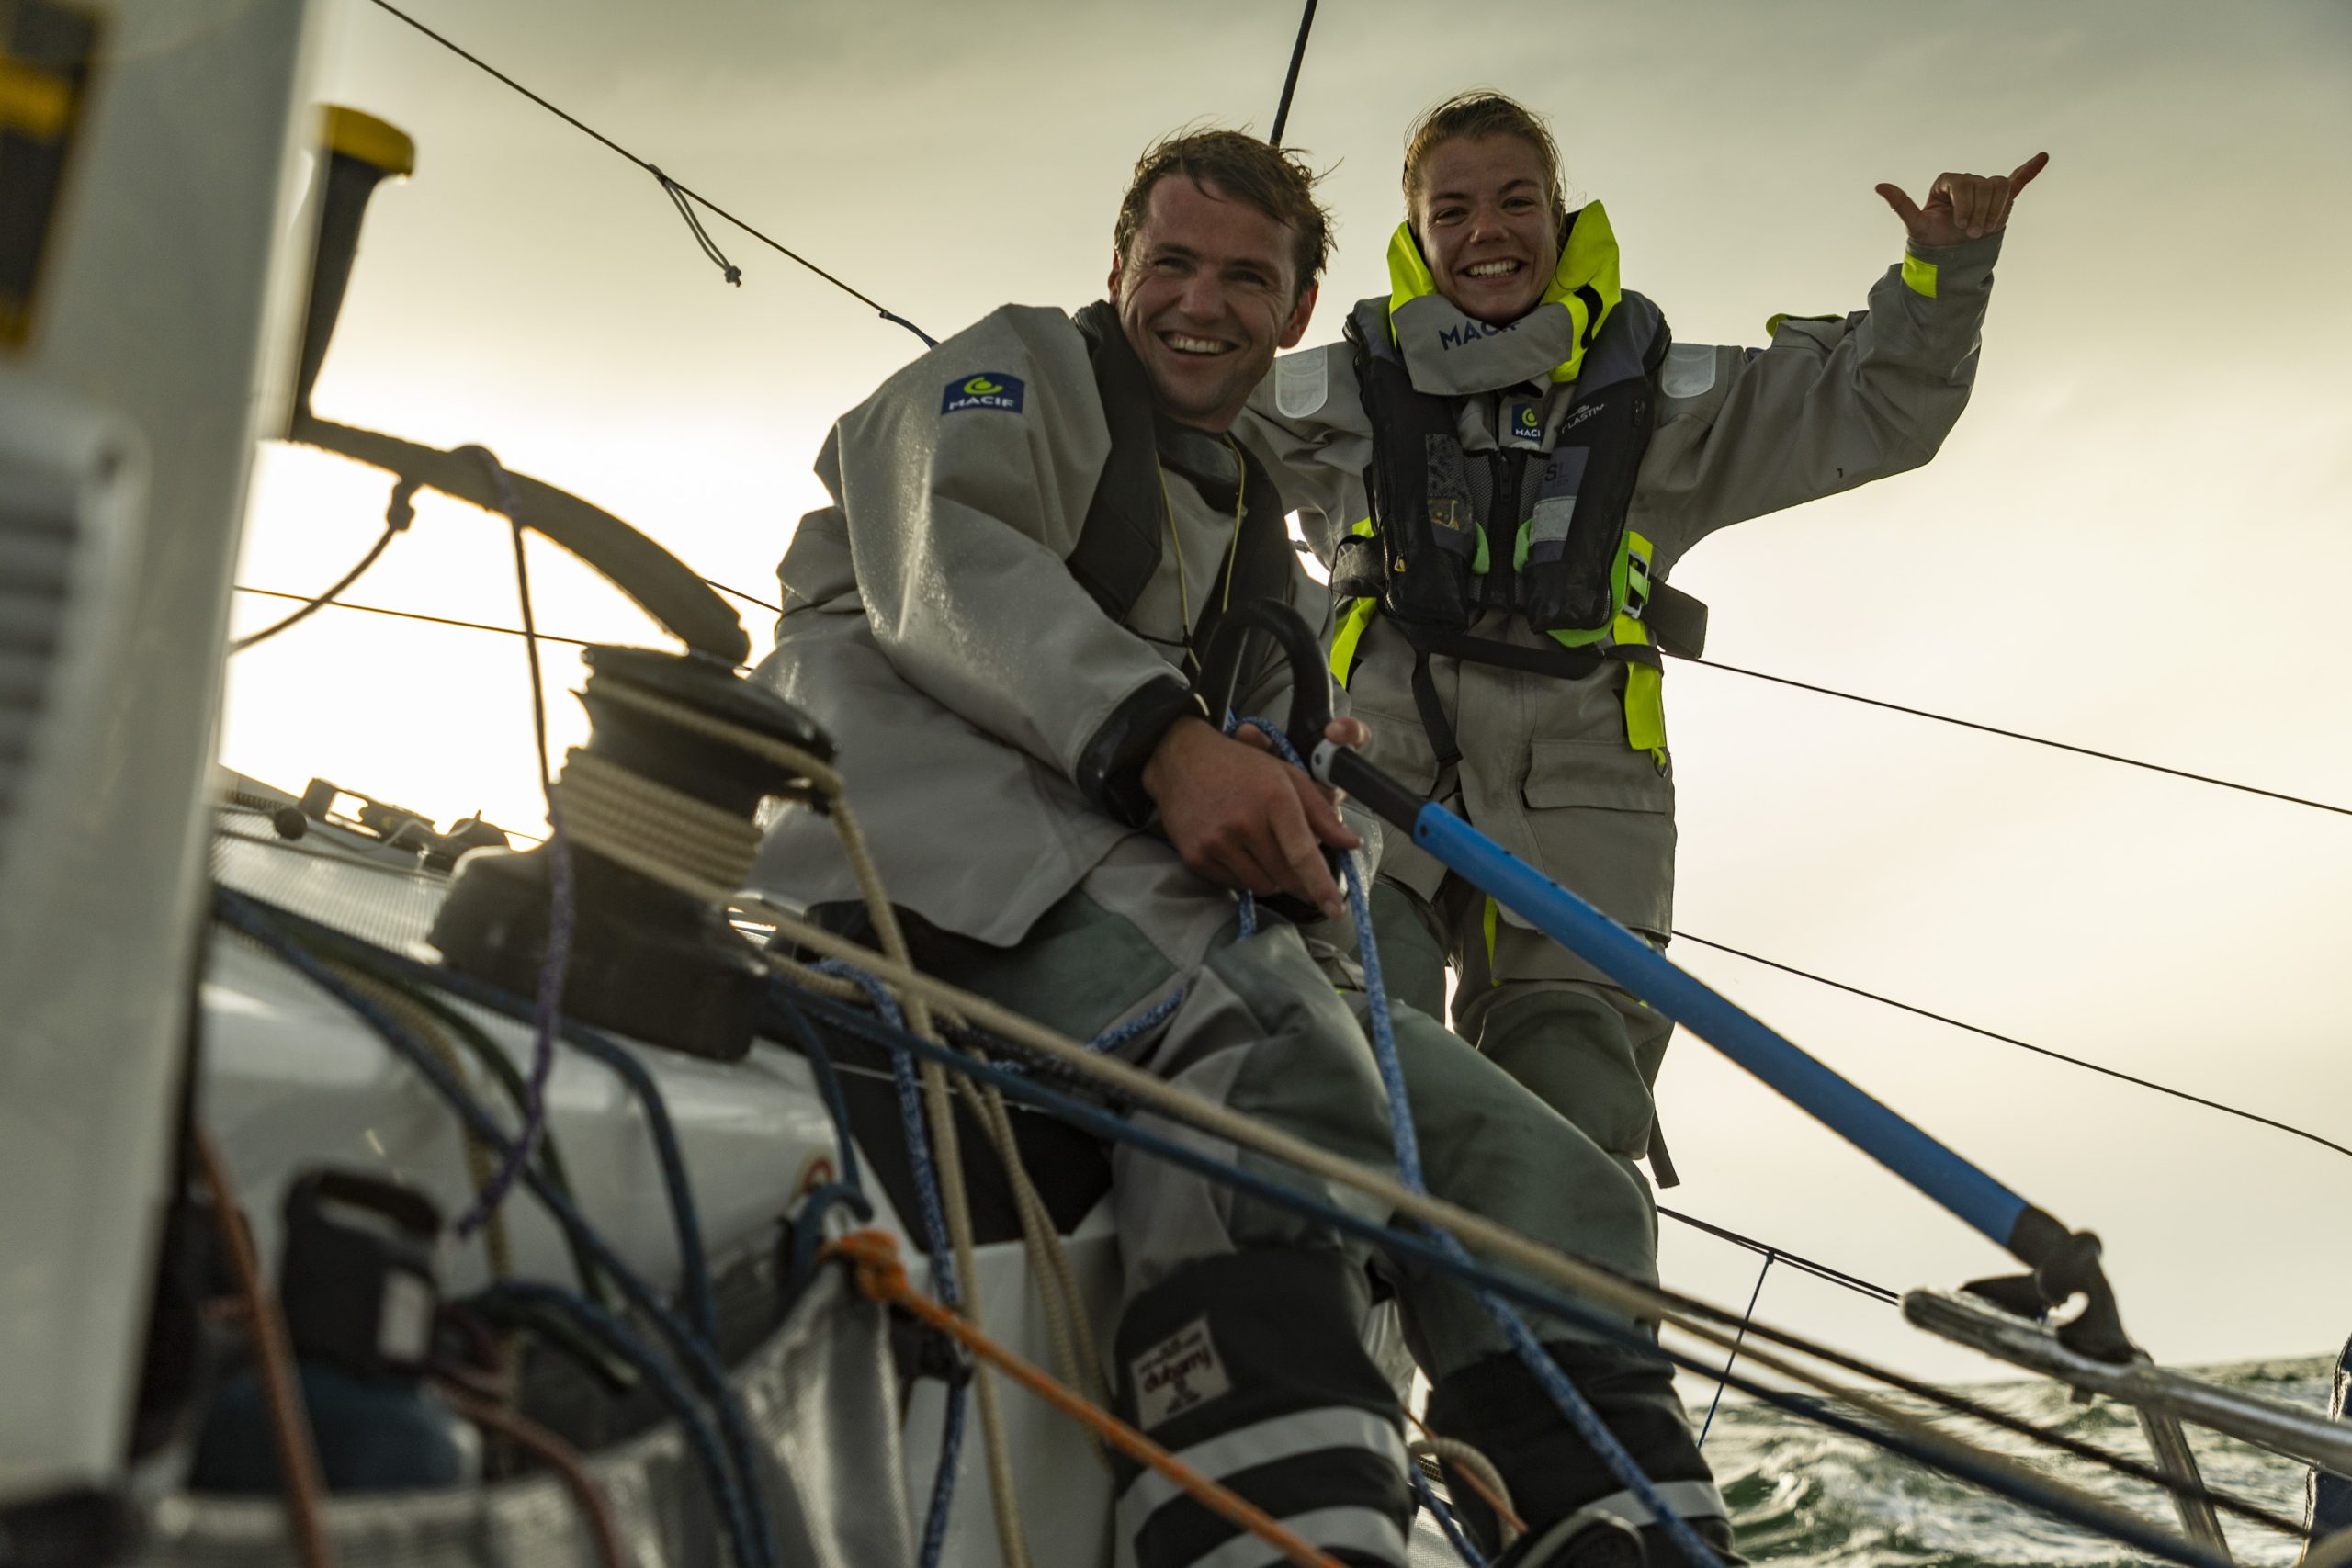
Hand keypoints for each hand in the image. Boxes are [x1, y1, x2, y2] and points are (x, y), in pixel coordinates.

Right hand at [1142, 716, 1366, 918]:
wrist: (1181, 759)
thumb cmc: (1241, 767)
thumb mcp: (1287, 777)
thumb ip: (1320, 813)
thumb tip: (1352, 843)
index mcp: (1274, 799)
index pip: (1302, 854)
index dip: (1321, 885)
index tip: (1335, 908)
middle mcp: (1245, 823)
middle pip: (1285, 876)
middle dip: (1298, 879)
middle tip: (1295, 864)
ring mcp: (1217, 842)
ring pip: (1261, 885)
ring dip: (1270, 877)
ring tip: (1261, 849)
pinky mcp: (1197, 856)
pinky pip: (1234, 885)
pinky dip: (1244, 875)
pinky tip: (1237, 850)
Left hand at [1877, 152, 2047, 245]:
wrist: (1950, 257)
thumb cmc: (1932, 240)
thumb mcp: (1916, 225)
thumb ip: (1902, 205)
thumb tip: (1879, 186)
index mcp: (1947, 182)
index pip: (1963, 182)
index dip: (1965, 204)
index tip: (1962, 226)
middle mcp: (1967, 182)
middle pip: (1983, 185)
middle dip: (1979, 212)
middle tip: (1972, 234)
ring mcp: (1984, 190)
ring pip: (2000, 186)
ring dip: (1996, 210)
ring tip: (1985, 230)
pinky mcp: (2001, 200)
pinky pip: (2017, 181)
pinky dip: (2029, 170)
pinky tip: (2042, 157)